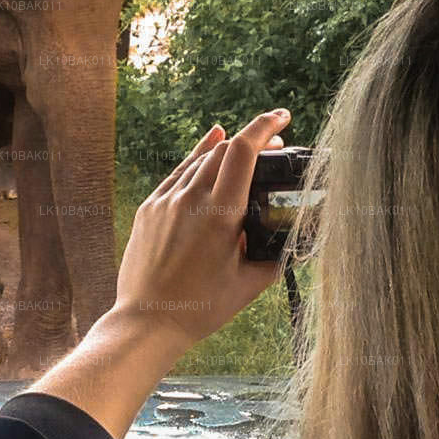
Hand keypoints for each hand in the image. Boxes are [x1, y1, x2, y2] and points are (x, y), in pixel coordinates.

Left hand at [110, 108, 291, 346]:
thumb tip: (291, 243)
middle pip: (224, 149)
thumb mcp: (249, 285)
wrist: (147, 321)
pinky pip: (177, 173)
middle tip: (274, 147)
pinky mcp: (149, 209)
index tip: (283, 117)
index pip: (243, 151)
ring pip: (200, 159)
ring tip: (246, 152)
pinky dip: (197, 157)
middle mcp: (190, 199)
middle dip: (252, 141)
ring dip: (226, 150)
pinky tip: (209, 144)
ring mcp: (165, 201)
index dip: (265, 126)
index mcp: (220, 213)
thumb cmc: (200, 308)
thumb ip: (274, 256)